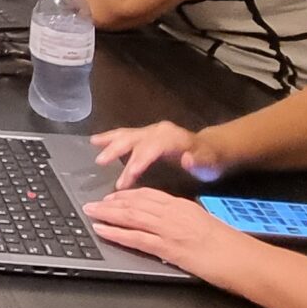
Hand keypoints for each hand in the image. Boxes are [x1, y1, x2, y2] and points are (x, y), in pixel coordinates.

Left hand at [82, 190, 261, 288]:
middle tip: (92, 203)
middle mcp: (173, 213)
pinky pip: (136, 237)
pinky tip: (101, 230)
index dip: (128, 195)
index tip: (113, 196)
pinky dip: (115, 233)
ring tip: (90, 213)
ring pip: (131, 216)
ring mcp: (169, 229)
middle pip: (135, 203)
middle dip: (111, 202)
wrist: (243, 259)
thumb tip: (170, 227)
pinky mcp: (168, 247)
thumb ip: (185, 222)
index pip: (149, 195)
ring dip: (106, 214)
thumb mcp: (204, 225)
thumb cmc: (230, 247)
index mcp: (183, 206)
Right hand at [89, 121, 223, 189]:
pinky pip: (125, 134)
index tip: (128, 176)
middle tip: (101, 162)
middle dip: (118, 150)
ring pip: (127, 134)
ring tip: (95, 150)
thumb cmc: (209, 160)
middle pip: (136, 139)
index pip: (152, 148)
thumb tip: (187, 159)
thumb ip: (199, 161)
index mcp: (173, 138)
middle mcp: (159, 131)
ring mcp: (151, 132)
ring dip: (110, 142)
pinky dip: (110, 137)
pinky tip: (95, 141)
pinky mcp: (145, 135)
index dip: (139, 161)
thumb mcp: (209, 164)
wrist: (212, 149)